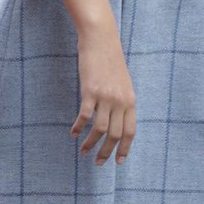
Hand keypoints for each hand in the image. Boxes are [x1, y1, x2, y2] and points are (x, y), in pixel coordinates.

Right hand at [71, 28, 136, 163]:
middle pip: (115, 134)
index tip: (118, 162)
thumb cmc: (110, 60)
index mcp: (130, 100)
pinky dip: (78, 127)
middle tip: (98, 163)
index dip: (124, 149)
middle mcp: (120, 101)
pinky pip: (84, 116)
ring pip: (99, 129)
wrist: (101, 40)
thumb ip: (122, 101)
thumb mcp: (123, 83)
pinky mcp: (90, 91)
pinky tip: (73, 133)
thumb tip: (118, 120)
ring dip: (91, 144)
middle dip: (106, 152)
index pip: (130, 131)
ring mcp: (105, 96)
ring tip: (83, 151)